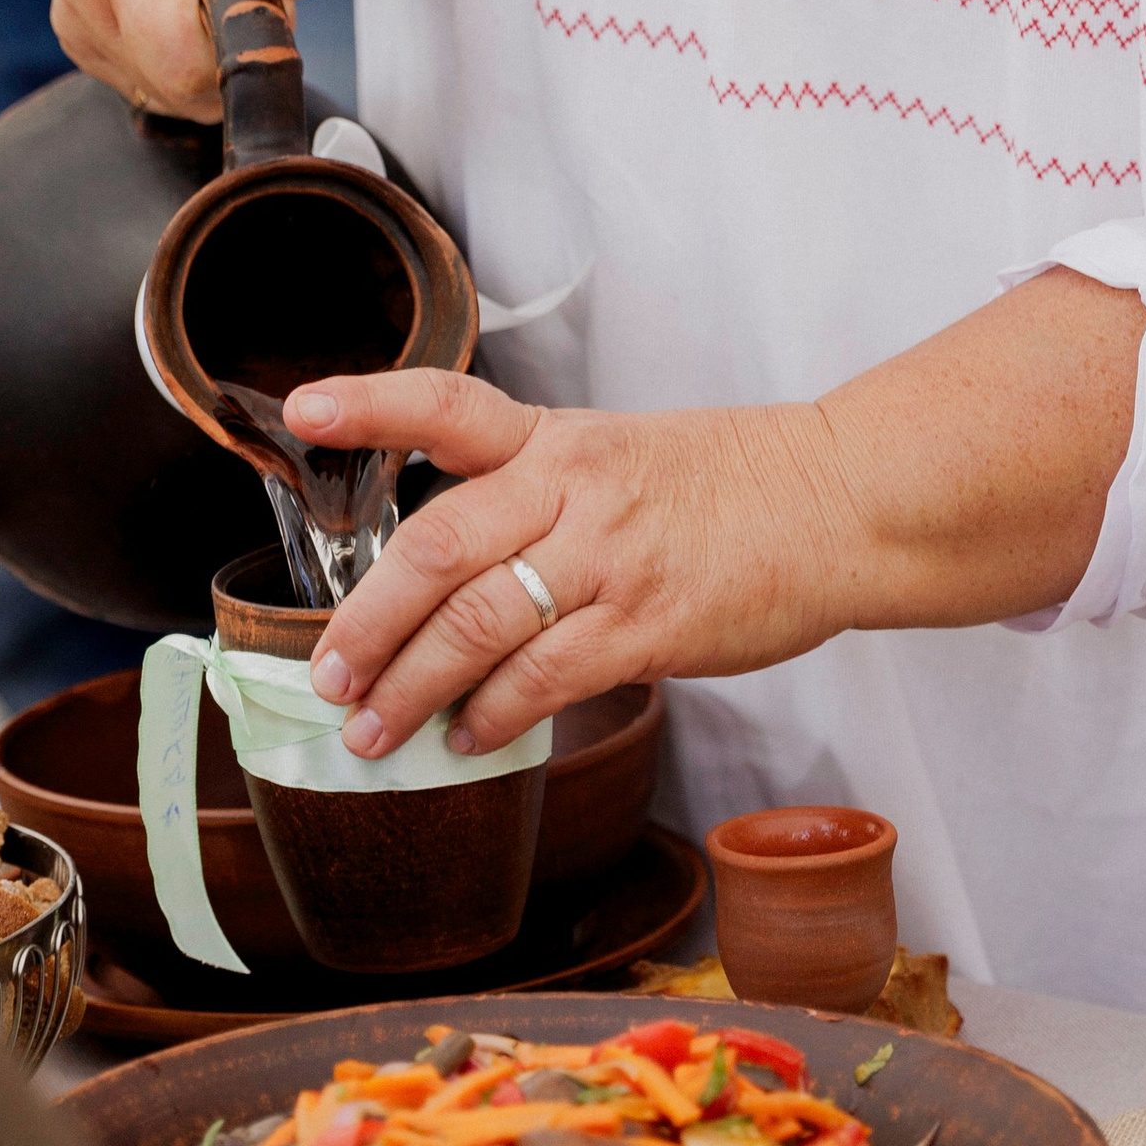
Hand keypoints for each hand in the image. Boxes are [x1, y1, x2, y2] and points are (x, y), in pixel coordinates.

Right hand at [49, 0, 311, 117]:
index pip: (188, 67)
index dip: (249, 45)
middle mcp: (83, 2)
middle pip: (186, 89)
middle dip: (234, 44)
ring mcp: (77, 25)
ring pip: (175, 93)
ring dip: (212, 45)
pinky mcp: (84, 37)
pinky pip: (158, 80)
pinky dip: (187, 45)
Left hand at [287, 271, 1145, 748]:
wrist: (840, 503)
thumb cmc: (730, 486)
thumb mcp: (621, 455)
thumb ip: (534, 499)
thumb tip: (444, 585)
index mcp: (558, 440)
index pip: (448, 407)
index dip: (372, 406)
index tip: (305, 411)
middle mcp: (574, 489)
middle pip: (437, 547)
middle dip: (367, 621)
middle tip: (326, 674)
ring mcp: (612, 557)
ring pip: (480, 624)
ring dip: (413, 688)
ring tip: (373, 731)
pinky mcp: (651, 624)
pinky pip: (546, 677)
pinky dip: (494, 714)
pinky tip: (469, 738)